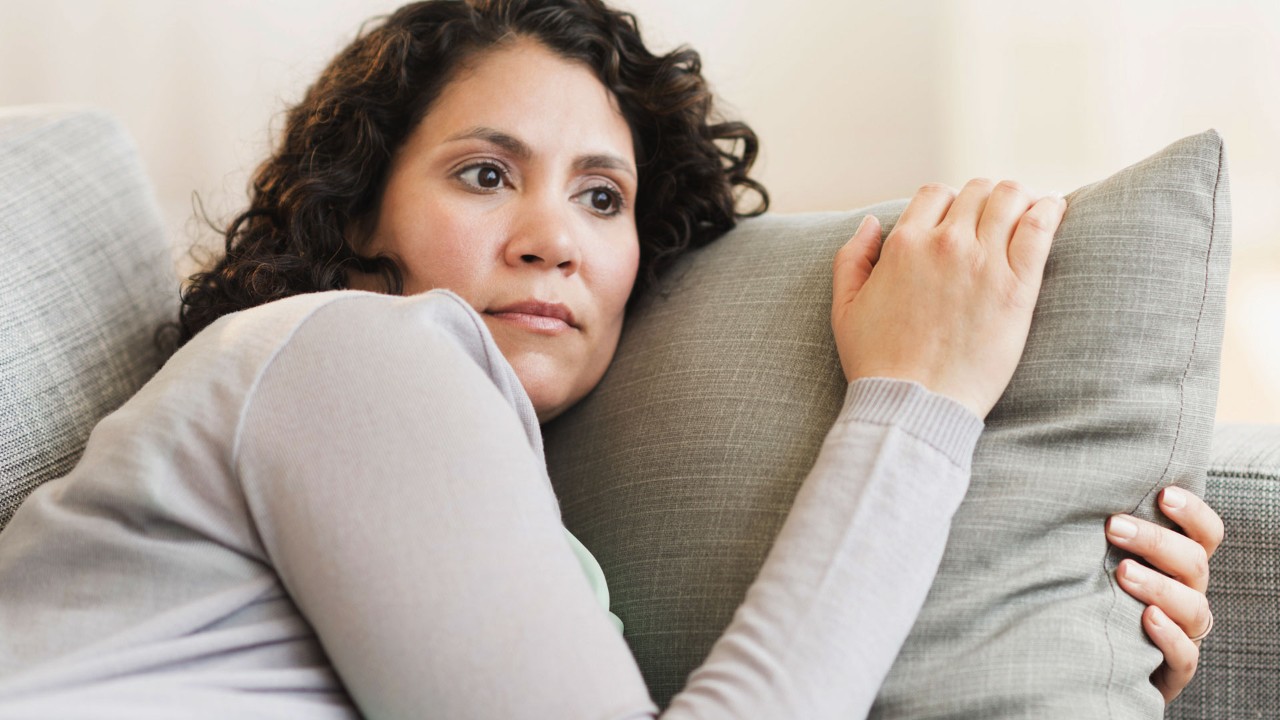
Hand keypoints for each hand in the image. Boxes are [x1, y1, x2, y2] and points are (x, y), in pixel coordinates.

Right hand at [832, 179, 1065, 417]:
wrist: (914, 404)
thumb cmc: (877, 363)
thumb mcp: (844, 308)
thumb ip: (851, 258)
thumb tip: (872, 222)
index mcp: (903, 245)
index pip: (935, 194)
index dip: (948, 202)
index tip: (959, 220)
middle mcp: (944, 244)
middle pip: (977, 192)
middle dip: (985, 200)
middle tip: (996, 218)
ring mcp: (983, 263)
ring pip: (1010, 198)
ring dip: (1019, 198)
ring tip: (1028, 210)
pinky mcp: (1017, 287)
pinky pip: (1040, 227)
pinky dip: (1050, 209)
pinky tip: (1055, 207)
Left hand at [1106, 487, 1224, 702]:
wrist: (1096, 659)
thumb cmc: (1098, 594)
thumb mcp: (1105, 559)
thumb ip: (1108, 534)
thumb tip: (1073, 492)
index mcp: (1179, 565)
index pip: (1205, 534)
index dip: (1193, 513)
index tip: (1164, 493)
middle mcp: (1188, 594)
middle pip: (1194, 562)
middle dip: (1156, 542)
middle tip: (1115, 526)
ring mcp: (1185, 632)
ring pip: (1192, 607)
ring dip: (1159, 586)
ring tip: (1123, 571)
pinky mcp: (1173, 668)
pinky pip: (1185, 655)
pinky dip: (1169, 636)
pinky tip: (1146, 618)